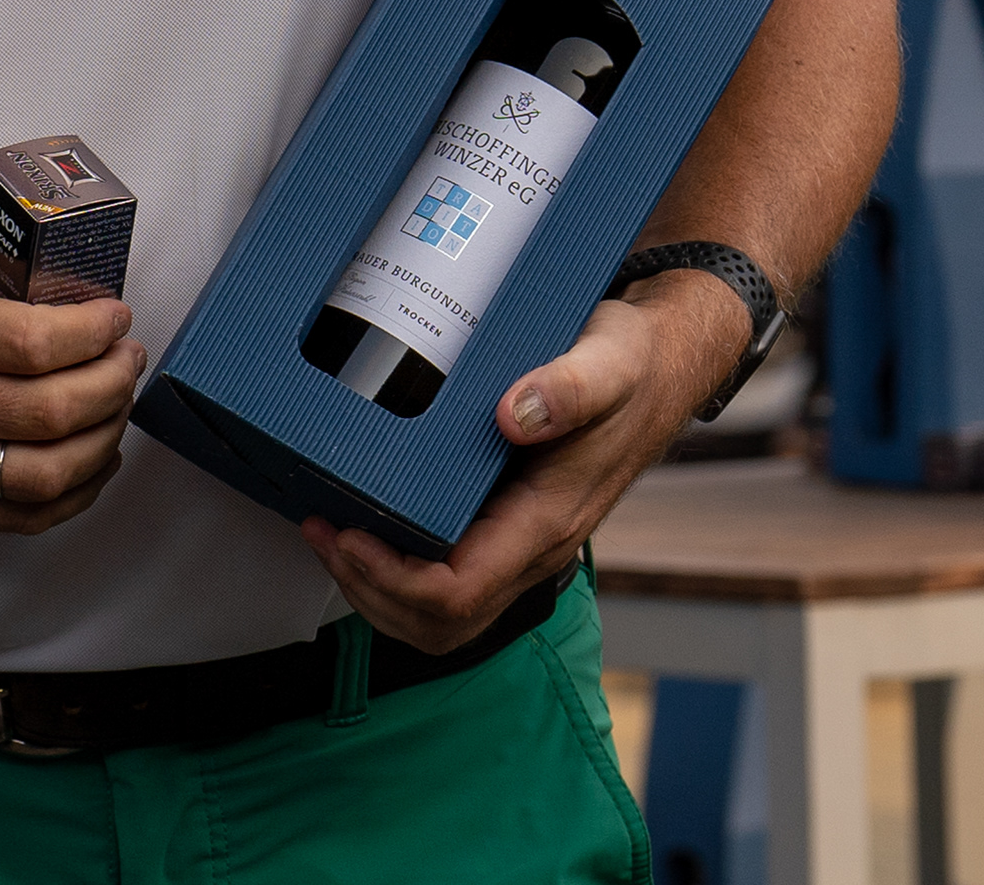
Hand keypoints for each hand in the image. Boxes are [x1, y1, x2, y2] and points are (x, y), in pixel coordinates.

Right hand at [0, 204, 145, 535]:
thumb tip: (73, 245)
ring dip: (103, 442)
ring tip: (118, 407)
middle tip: (129, 358)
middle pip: (49, 412)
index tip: (117, 318)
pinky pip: (19, 516)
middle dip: (112, 384)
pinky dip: (74, 495)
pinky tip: (94, 461)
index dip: (94, 334)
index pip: (34, 344)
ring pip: (44, 474)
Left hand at [299, 270, 745, 651]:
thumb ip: (570, 386)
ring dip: (375, 588)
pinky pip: (448, 582)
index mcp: (548, 521)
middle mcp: (533, 548)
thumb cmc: (634, 365)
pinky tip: (363, 520)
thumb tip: (516, 414)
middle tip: (322, 530)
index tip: (348, 530)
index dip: (394, 578)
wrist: (661, 368)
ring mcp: (520, 545)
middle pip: (442, 623)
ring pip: (441, 616)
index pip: (460, 592)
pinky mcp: (507, 529)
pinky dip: (395, 569)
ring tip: (328, 531)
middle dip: (371, 589)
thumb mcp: (611, 360)